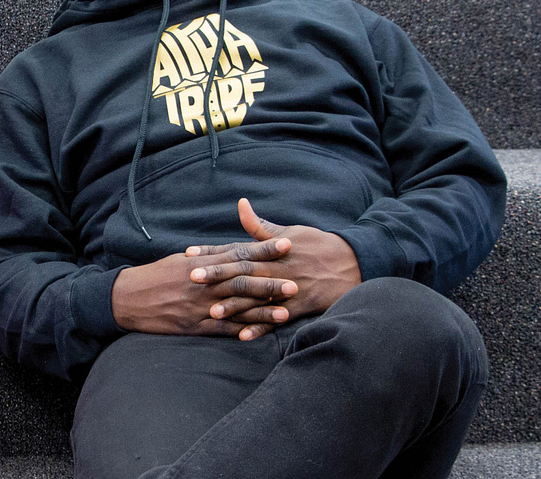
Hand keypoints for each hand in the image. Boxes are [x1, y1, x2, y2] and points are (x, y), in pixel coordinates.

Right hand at [112, 245, 297, 339]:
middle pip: (242, 281)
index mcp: (200, 264)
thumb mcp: (180, 261)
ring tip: (286, 311)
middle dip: (269, 282)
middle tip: (295, 281)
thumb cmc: (155, 276)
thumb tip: (232, 250)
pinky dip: (240, 331)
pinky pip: (221, 329)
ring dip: (262, 309)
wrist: (127, 298)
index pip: (237, 254)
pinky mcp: (193, 326)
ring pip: (236, 307)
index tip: (286, 244)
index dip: (263, 250)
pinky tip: (258, 332)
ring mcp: (199, 306)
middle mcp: (203, 284)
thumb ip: (208, 256)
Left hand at [186, 198, 362, 327]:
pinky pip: (276, 319)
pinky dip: (260, 327)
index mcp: (270, 251)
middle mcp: (276, 269)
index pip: (235, 250)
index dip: (211, 252)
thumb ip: (260, 225)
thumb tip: (241, 204)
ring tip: (212, 313)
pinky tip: (242, 336)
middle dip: (217, 276)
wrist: (352, 263)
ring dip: (234, 306)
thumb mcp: (288, 231)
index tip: (188, 253)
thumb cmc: (317, 245)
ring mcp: (287, 289)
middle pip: (241, 273)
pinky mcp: (299, 306)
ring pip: (256, 299)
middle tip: (192, 279)